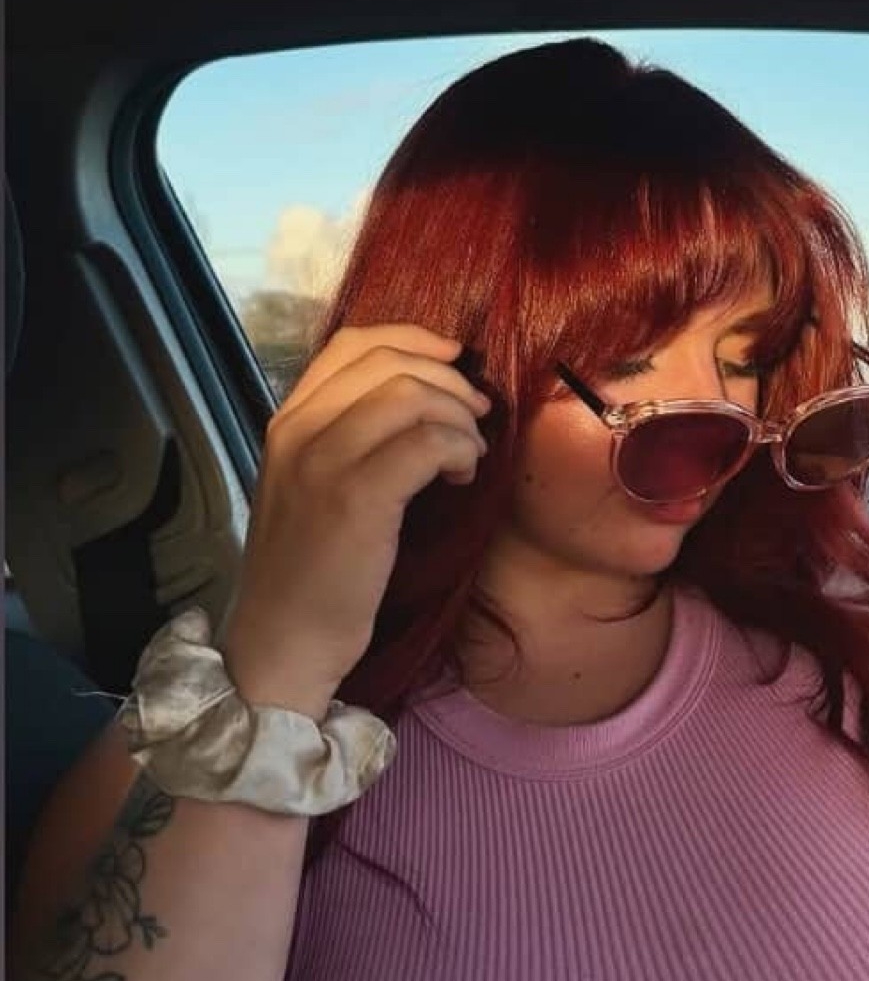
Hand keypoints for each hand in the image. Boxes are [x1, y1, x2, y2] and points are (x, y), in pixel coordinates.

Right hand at [219, 325, 492, 717]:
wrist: (280, 641)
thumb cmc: (308, 570)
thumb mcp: (313, 485)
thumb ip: (347, 435)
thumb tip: (420, 397)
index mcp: (288, 421)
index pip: (352, 343)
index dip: (414, 339)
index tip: (454, 362)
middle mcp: (299, 430)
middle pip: (388, 361)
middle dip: (448, 380)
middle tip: (476, 417)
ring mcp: (323, 462)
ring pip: (410, 394)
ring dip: (458, 418)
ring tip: (468, 456)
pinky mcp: (356, 499)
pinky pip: (426, 442)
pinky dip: (458, 450)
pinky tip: (462, 478)